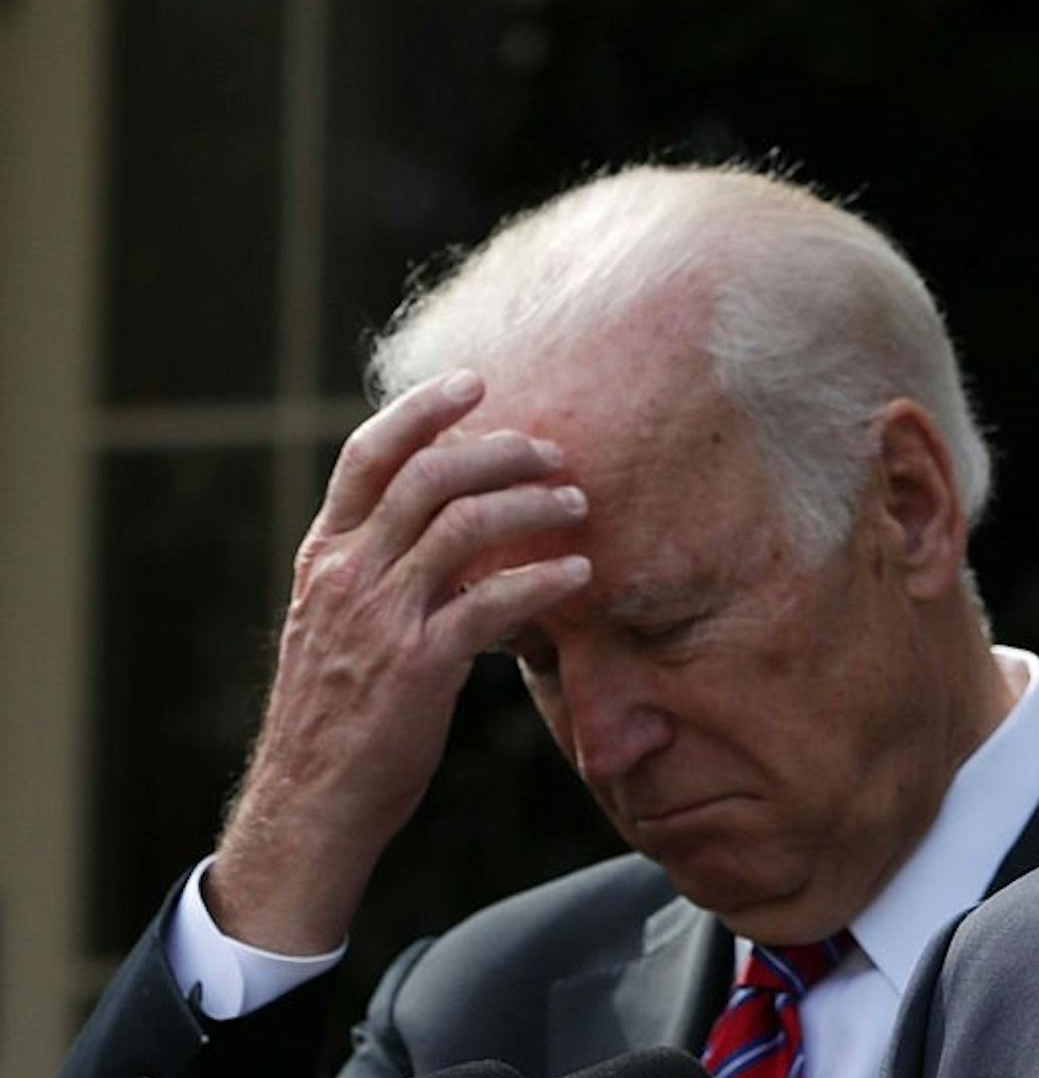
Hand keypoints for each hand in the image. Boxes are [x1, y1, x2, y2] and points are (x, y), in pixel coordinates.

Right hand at [206, 369, 591, 953]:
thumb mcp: (339, 625)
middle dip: (500, 451)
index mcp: (324, 557)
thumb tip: (451, 529)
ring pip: (464, 524)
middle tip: (553, 452)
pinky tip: (580, 573)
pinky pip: (495, 601)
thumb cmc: (338, 714)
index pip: (367, 456)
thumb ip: (381, 571)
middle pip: (429, 476)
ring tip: (577, 504)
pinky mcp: (420, 666)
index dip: (421, 409)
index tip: (475, 383)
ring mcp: (381, 618)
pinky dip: (545, 578)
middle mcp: (346, 575)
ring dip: (532, 504)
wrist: (311, 803)